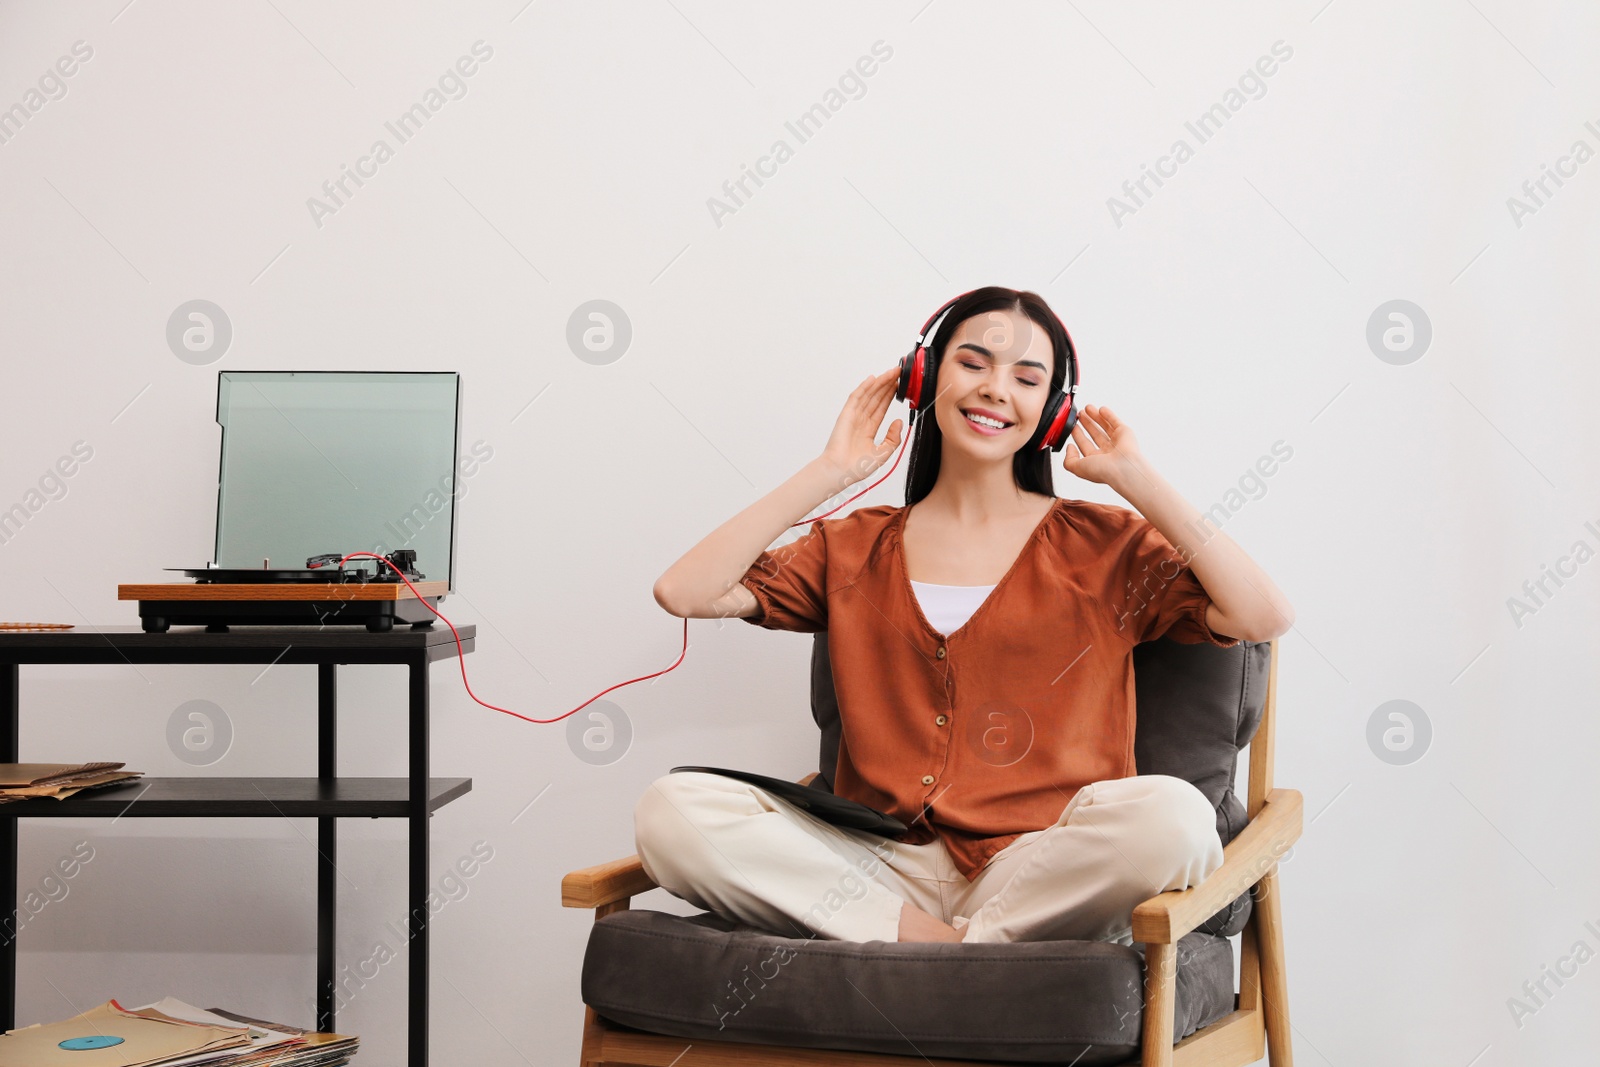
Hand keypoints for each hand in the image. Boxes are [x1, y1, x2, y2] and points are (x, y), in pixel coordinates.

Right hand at [819, 367, 904, 486]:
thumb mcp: (883, 453)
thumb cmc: (857, 467)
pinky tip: (873, 379)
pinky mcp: (846, 414)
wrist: (841, 471)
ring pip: (869, 395)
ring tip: (892, 372)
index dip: (890, 396)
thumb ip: (893, 438)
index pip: (882, 408)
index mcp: (868, 430)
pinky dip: (864, 387)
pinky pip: (856, 398)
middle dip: (887, 385)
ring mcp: (853, 416)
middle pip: (876, 398)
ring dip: (880, 383)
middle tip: (899, 373)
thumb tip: (899, 422)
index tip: (901, 386)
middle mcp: (861, 421)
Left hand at [1061, 404, 1144, 486]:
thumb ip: (1069, 460)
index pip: (1085, 445)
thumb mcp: (1077, 468)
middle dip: (1086, 424)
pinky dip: (1109, 415)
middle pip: (1095, 434)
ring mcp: (1117, 442)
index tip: (1072, 427)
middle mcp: (1107, 452)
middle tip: (1080, 415)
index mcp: (1096, 461)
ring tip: (1087, 408)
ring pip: (1104, 426)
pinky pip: (1115, 421)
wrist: (1123, 468)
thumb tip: (1069, 448)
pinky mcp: (1125, 433)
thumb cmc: (1104, 471)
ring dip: (1096, 416)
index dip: (1078, 435)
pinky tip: (1101, 409)